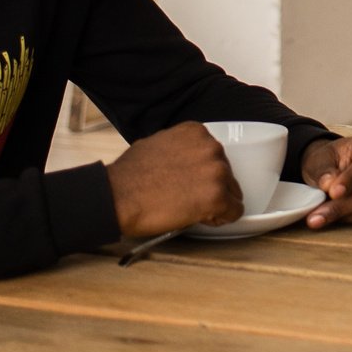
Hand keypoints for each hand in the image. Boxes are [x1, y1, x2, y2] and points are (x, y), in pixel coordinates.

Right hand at [107, 122, 242, 237]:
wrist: (118, 195)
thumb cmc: (129, 174)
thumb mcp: (157, 144)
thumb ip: (179, 148)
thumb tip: (184, 160)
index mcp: (196, 132)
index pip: (214, 155)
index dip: (203, 173)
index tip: (190, 183)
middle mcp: (211, 147)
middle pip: (226, 173)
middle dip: (212, 187)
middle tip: (188, 199)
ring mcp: (216, 171)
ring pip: (232, 192)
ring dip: (216, 203)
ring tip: (191, 210)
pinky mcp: (217, 196)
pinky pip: (234, 211)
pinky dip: (221, 218)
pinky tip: (201, 218)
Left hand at [299, 135, 351, 228]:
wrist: (336, 169)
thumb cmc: (329, 162)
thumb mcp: (319, 160)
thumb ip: (323, 172)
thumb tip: (329, 185)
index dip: (350, 180)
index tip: (332, 193)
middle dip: (344, 206)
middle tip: (318, 215)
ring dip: (347, 217)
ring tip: (323, 217)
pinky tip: (340, 218)